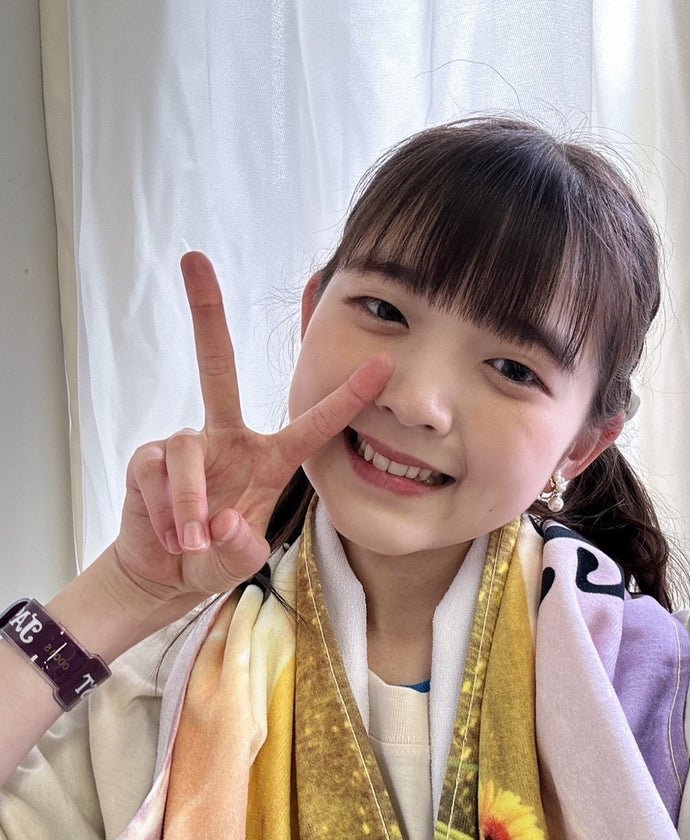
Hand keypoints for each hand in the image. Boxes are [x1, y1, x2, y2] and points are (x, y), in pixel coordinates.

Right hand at [113, 252, 392, 605]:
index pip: (313, 423)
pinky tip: (168, 533)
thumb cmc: (214, 557)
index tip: (382, 364)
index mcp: (269, 458)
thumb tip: (220, 523)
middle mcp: (228, 438)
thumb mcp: (237, 560)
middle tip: (193, 259)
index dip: (347, 396)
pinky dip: (166, 511)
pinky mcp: (149, 458)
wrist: (165, 573)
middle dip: (207, 314)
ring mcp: (187, 444)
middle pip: (216, 366)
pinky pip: (159, 473)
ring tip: (190, 542)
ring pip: (189, 454)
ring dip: (189, 507)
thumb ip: (238, 550)